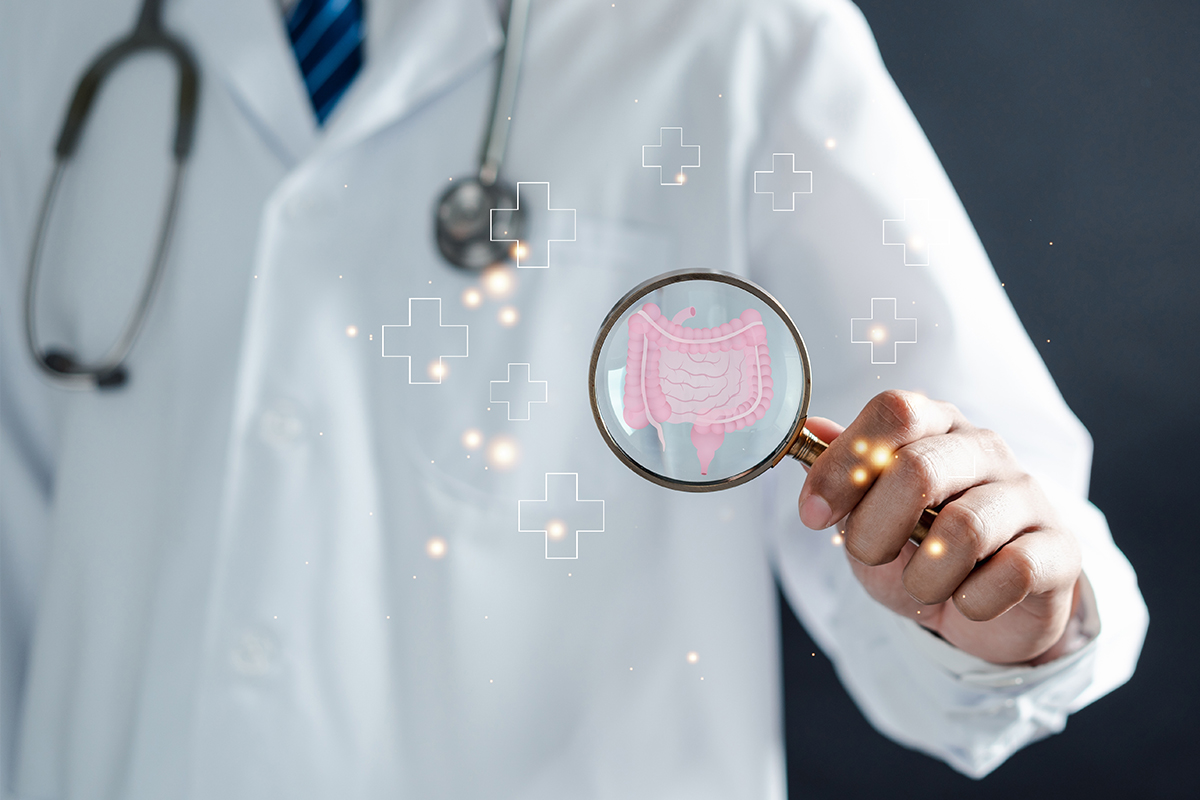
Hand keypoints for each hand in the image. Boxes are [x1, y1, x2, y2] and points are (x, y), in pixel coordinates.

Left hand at [797, 390, 1082, 664]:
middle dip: (875, 529)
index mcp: (933, 427)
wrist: (985, 607)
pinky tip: (968, 602)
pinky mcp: (1059, 546)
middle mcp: (983, 449)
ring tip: (922, 586)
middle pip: (919, 468)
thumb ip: (841, 474)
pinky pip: (1014, 572)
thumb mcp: (867, 516)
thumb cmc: (920, 550)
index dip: (844, 464)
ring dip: (924, 575)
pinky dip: (974, 599)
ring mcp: (1026, 494)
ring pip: (964, 528)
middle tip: (867, 556)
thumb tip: (809, 431)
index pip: (893, 412)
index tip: (813, 515)